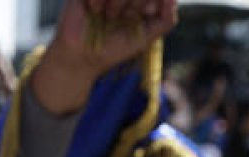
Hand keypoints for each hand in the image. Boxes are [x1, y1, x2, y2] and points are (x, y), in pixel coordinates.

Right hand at [48, 0, 177, 79]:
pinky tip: (93, 10)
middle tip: (122, 17)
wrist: (82, 58)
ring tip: (108, 16)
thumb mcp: (145, 38)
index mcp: (139, 0)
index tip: (147, 11)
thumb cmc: (113, 49)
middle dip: (135, 1)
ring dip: (117, 1)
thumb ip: (166, 20)